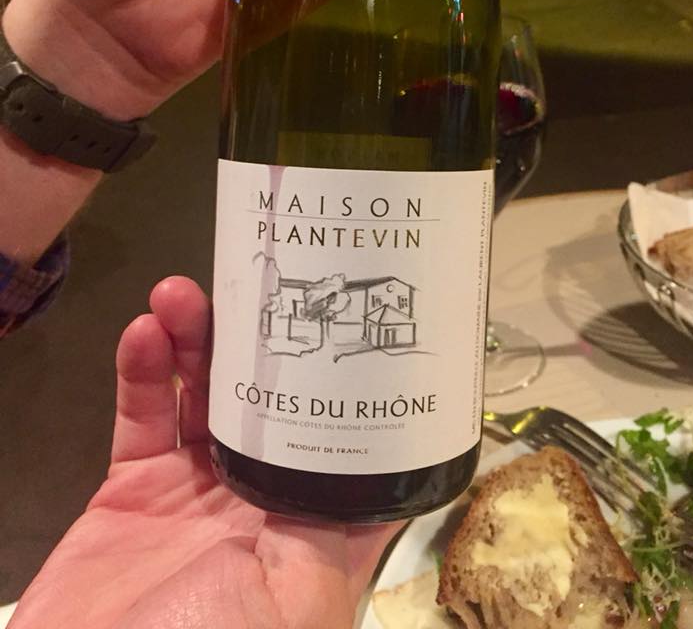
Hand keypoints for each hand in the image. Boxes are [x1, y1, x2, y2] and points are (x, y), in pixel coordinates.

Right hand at [10, 277, 398, 628]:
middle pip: (266, 402)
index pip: (340, 444)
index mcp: (311, 531)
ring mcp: (193, 492)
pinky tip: (141, 332)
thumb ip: (325, 526)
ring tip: (178, 293)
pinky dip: (140, 372)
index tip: (342, 317)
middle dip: (254, 343)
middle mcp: (259, 504)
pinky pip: (140, 417)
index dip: (343, 386)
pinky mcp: (132, 489)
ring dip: (193, 340)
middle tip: (242, 285)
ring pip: (202, 396)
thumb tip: (371, 461)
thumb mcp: (290, 599)